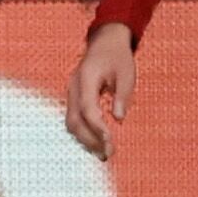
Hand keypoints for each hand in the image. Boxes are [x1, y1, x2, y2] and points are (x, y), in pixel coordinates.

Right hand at [64, 22, 137, 160]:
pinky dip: (83, 133)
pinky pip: (73, 119)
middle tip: (108, 154)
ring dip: (85, 140)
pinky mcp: (73, 97)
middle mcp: (73, 86)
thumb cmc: (117, 57)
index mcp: (86, 78)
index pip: (87, 108)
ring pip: (70, 122)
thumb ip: (122, 96)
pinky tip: (96, 143)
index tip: (110, 141)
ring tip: (103, 154)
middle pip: (74, 120)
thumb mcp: (126, 74)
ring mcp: (71, 92)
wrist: (105, 42)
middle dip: (89, 139)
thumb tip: (119, 118)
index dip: (97, 127)